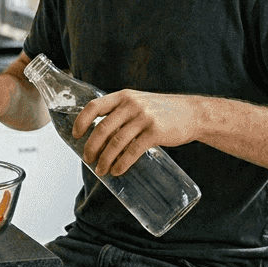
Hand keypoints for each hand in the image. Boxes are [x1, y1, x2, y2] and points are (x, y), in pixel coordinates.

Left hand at [76, 90, 199, 175]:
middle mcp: (131, 104)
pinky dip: (122, 163)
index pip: (94, 106)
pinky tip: (117, 170)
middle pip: (102, 128)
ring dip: (105, 159)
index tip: (76, 135)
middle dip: (91, 147)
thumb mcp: (139, 103)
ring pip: (116, 142)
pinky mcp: (155, 132)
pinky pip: (133, 150)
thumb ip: (120, 113)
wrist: (192, 113)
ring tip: (101, 170)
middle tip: (88, 159)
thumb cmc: (161, 111)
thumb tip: (99, 136)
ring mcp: (144, 118)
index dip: (82, 121)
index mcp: (123, 96)